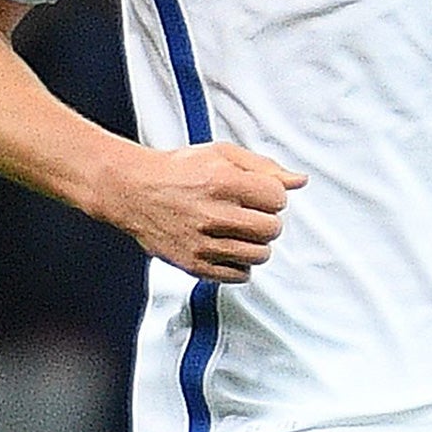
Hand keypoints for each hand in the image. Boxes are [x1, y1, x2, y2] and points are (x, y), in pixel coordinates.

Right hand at [98, 139, 307, 282]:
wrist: (133, 189)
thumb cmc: (179, 170)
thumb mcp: (223, 154)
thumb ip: (265, 168)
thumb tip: (299, 181)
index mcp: (223, 182)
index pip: (278, 199)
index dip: (273, 196)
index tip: (260, 194)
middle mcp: (213, 215)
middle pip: (272, 229)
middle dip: (267, 220)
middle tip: (251, 213)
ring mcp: (202, 243)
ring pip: (259, 255)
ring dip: (256, 243)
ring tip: (241, 231)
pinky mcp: (192, 264)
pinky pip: (238, 276)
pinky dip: (240, 264)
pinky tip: (229, 247)